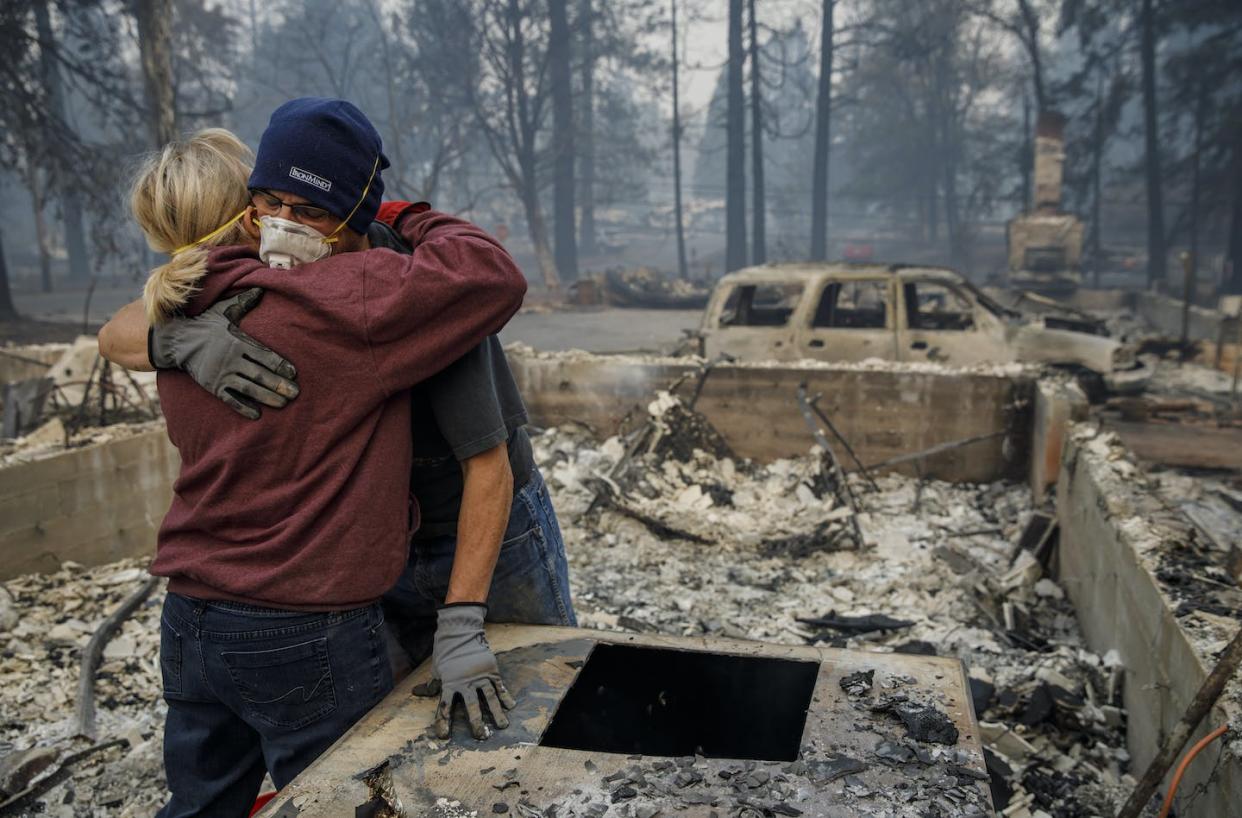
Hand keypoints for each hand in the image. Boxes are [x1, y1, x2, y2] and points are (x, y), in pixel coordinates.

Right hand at [148, 288, 298, 419]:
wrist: (177, 340)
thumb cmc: (206, 324)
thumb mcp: (224, 310)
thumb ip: (243, 303)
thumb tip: (260, 289)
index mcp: (237, 342)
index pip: (264, 355)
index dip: (279, 365)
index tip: (293, 373)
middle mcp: (231, 359)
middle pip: (259, 374)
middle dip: (278, 384)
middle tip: (295, 393)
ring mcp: (221, 374)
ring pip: (248, 388)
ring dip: (267, 397)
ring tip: (283, 403)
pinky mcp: (212, 385)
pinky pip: (230, 399)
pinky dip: (243, 407)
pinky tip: (257, 414)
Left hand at [415, 604, 515, 739]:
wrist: (461, 631)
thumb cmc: (446, 652)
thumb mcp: (437, 669)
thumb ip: (431, 684)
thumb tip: (416, 693)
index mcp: (449, 683)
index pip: (445, 707)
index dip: (443, 722)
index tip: (443, 736)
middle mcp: (465, 682)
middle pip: (471, 706)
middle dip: (477, 723)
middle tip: (481, 737)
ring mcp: (480, 676)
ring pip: (490, 697)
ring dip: (496, 713)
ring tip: (501, 726)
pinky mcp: (491, 670)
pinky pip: (500, 686)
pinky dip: (506, 696)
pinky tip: (511, 706)